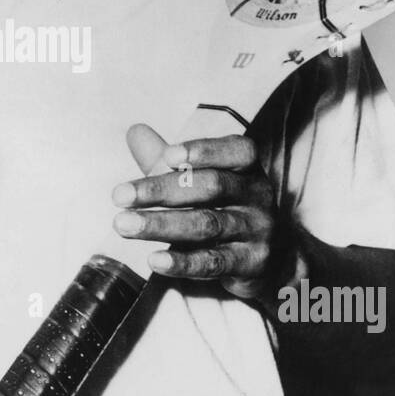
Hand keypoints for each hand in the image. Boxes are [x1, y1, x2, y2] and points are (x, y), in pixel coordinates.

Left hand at [111, 123, 296, 308]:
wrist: (274, 261)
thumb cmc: (227, 210)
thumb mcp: (202, 182)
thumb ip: (169, 160)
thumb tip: (134, 131)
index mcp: (248, 169)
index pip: (236, 151)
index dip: (203, 150)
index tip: (168, 154)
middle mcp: (257, 195)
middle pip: (211, 186)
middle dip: (162, 190)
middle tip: (120, 195)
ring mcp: (257, 231)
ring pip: (207, 225)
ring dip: (161, 224)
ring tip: (123, 225)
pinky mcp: (251, 264)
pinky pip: (214, 262)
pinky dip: (182, 261)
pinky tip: (155, 259)